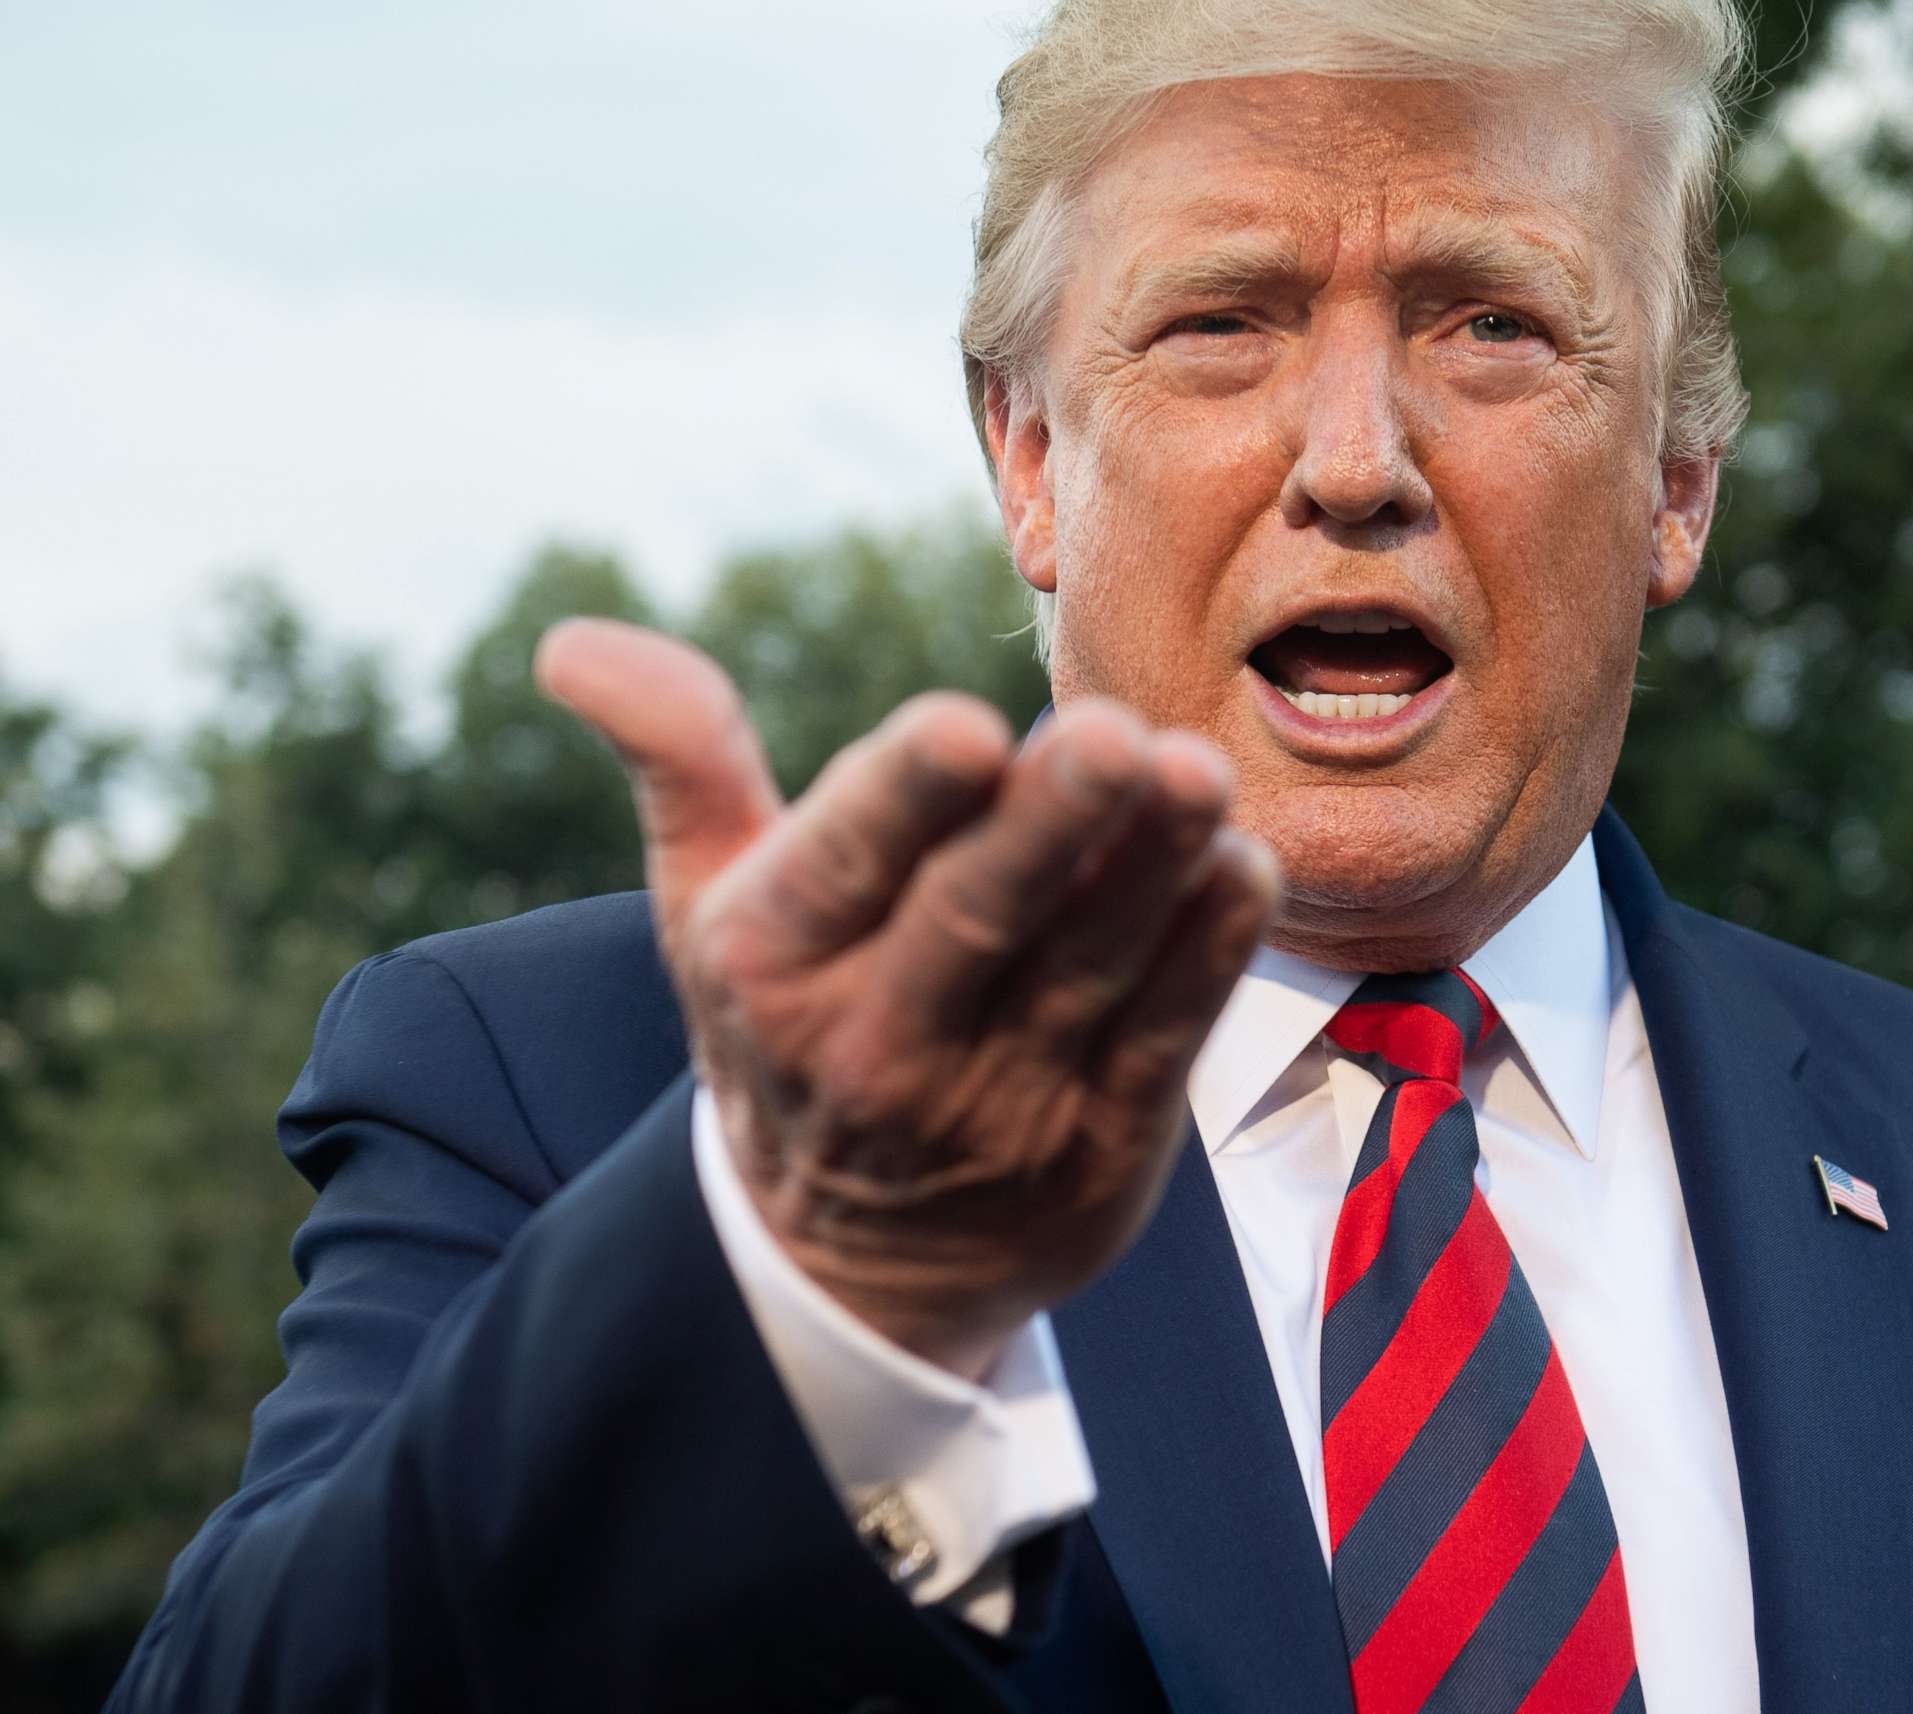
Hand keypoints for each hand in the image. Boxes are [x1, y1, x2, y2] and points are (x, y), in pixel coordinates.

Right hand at [537, 620, 1278, 1378]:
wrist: (851, 1267)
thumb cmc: (790, 1023)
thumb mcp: (709, 904)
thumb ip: (679, 759)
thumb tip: (568, 642)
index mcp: (776, 962)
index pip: (845, 862)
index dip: (905, 796)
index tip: (965, 726)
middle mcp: (880, 1042)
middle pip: (977, 916)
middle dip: (1051, 825)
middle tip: (1119, 735)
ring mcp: (999, 1104)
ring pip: (1089, 970)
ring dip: (1155, 870)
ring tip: (1200, 776)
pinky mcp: (1101, 1148)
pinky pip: (1164, 1039)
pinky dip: (1208, 953)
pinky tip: (1240, 867)